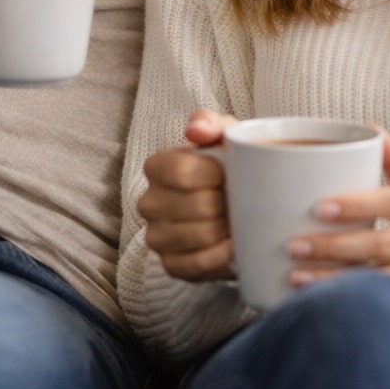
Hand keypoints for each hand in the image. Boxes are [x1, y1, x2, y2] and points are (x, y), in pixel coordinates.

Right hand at [137, 109, 237, 281]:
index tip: (231, 174)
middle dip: (227, 204)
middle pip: (197, 206)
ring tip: (239, 220)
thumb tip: (195, 130)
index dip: (214, 175)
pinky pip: (198, 264)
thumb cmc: (230, 165)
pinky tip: (234, 245)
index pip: (182, 172)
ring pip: (199, 236)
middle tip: (241, 200)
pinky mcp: (171, 265)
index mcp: (156, 166)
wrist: (240, 205)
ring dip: (227, 229)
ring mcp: (156, 236)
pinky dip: (221, 256)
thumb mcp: (225, 135)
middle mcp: (148, 202)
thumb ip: (211, 122)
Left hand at [287, 135, 389, 318]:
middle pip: (382, 245)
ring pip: (385, 281)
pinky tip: (327, 305)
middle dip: (334, 247)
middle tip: (295, 246)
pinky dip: (361, 307)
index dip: (356, 205)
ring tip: (298, 278)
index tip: (319, 207)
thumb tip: (368, 127)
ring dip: (338, 282)